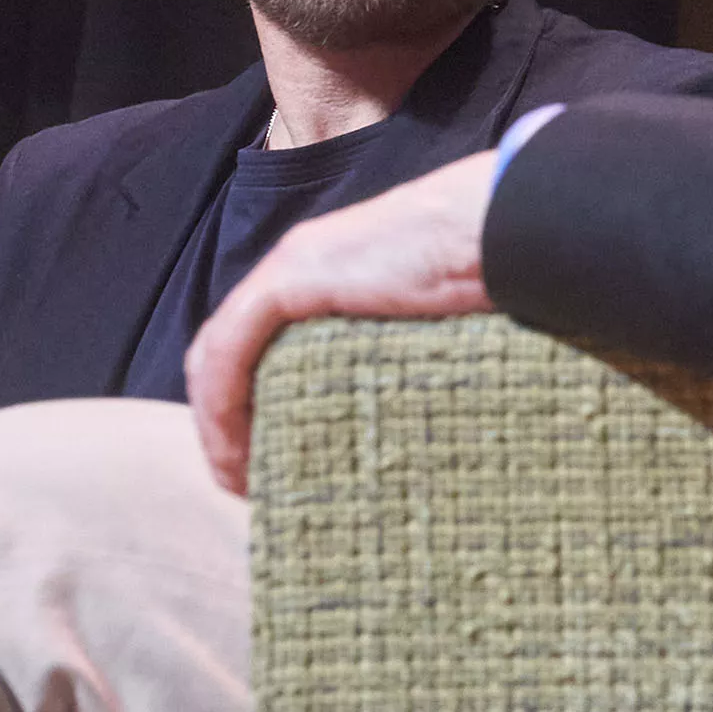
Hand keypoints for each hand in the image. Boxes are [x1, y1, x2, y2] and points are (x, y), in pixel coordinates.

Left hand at [187, 152, 496, 494]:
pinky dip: (219, 403)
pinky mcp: (292, 278)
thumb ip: (395, 353)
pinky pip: (230, 349)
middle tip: (248, 483)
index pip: (259, 343)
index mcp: (327, 276)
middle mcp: (298, 268)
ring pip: (217, 355)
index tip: (265, 466)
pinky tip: (233, 449)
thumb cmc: (486, 274)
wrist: (496, 228)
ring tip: (241, 481)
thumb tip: (403, 419)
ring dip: (217, 424)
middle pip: (227, 353)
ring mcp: (291, 268)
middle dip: (225, 422)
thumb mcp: (428, 325)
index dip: (247, 405)